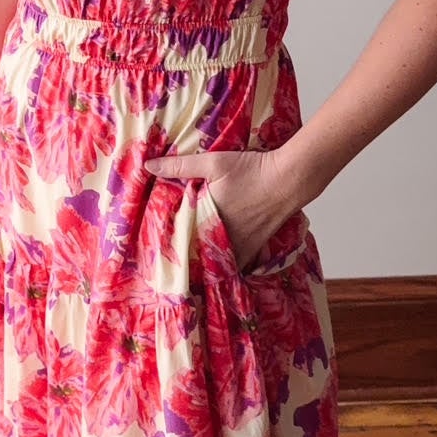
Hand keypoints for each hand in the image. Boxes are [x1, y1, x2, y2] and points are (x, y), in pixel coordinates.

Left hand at [142, 146, 297, 273]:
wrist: (288, 179)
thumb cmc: (251, 170)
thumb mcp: (213, 163)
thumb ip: (180, 166)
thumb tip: (149, 167)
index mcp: (208, 219)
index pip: (181, 242)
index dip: (167, 251)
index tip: (154, 257)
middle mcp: (223, 237)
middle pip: (198, 257)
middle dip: (184, 262)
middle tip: (168, 268)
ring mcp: (241, 245)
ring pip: (217, 265)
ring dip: (205, 267)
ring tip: (190, 273)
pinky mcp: (255, 246)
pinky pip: (237, 264)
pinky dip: (227, 267)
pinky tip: (218, 269)